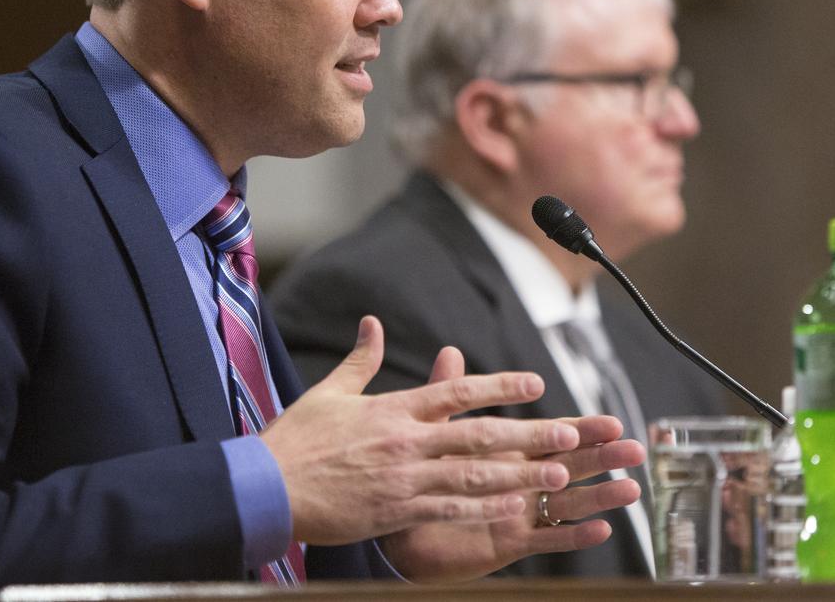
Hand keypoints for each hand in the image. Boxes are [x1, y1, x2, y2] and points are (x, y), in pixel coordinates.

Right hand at [261, 316, 579, 545]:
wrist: (265, 488)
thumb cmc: (296, 440)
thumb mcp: (329, 392)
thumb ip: (360, 360)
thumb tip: (371, 322)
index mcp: (394, 410)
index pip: (457, 391)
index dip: (500, 385)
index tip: (536, 382)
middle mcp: (407, 442)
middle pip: (478, 435)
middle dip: (528, 433)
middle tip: (569, 432)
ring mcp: (405, 480)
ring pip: (474, 477)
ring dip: (519, 475)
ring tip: (557, 474)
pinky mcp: (397, 512)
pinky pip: (450, 512)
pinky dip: (485, 512)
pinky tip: (514, 511)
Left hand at [379, 347, 645, 581]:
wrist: (397, 524)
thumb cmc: (422, 475)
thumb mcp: (436, 432)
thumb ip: (448, 394)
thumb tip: (449, 351)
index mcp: (509, 452)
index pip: (552, 437)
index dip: (583, 430)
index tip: (613, 422)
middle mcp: (521, 481)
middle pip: (570, 467)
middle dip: (603, 458)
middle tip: (636, 449)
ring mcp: (519, 513)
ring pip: (566, 503)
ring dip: (599, 497)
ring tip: (630, 489)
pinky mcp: (508, 542)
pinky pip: (545, 540)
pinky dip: (573, 537)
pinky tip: (600, 529)